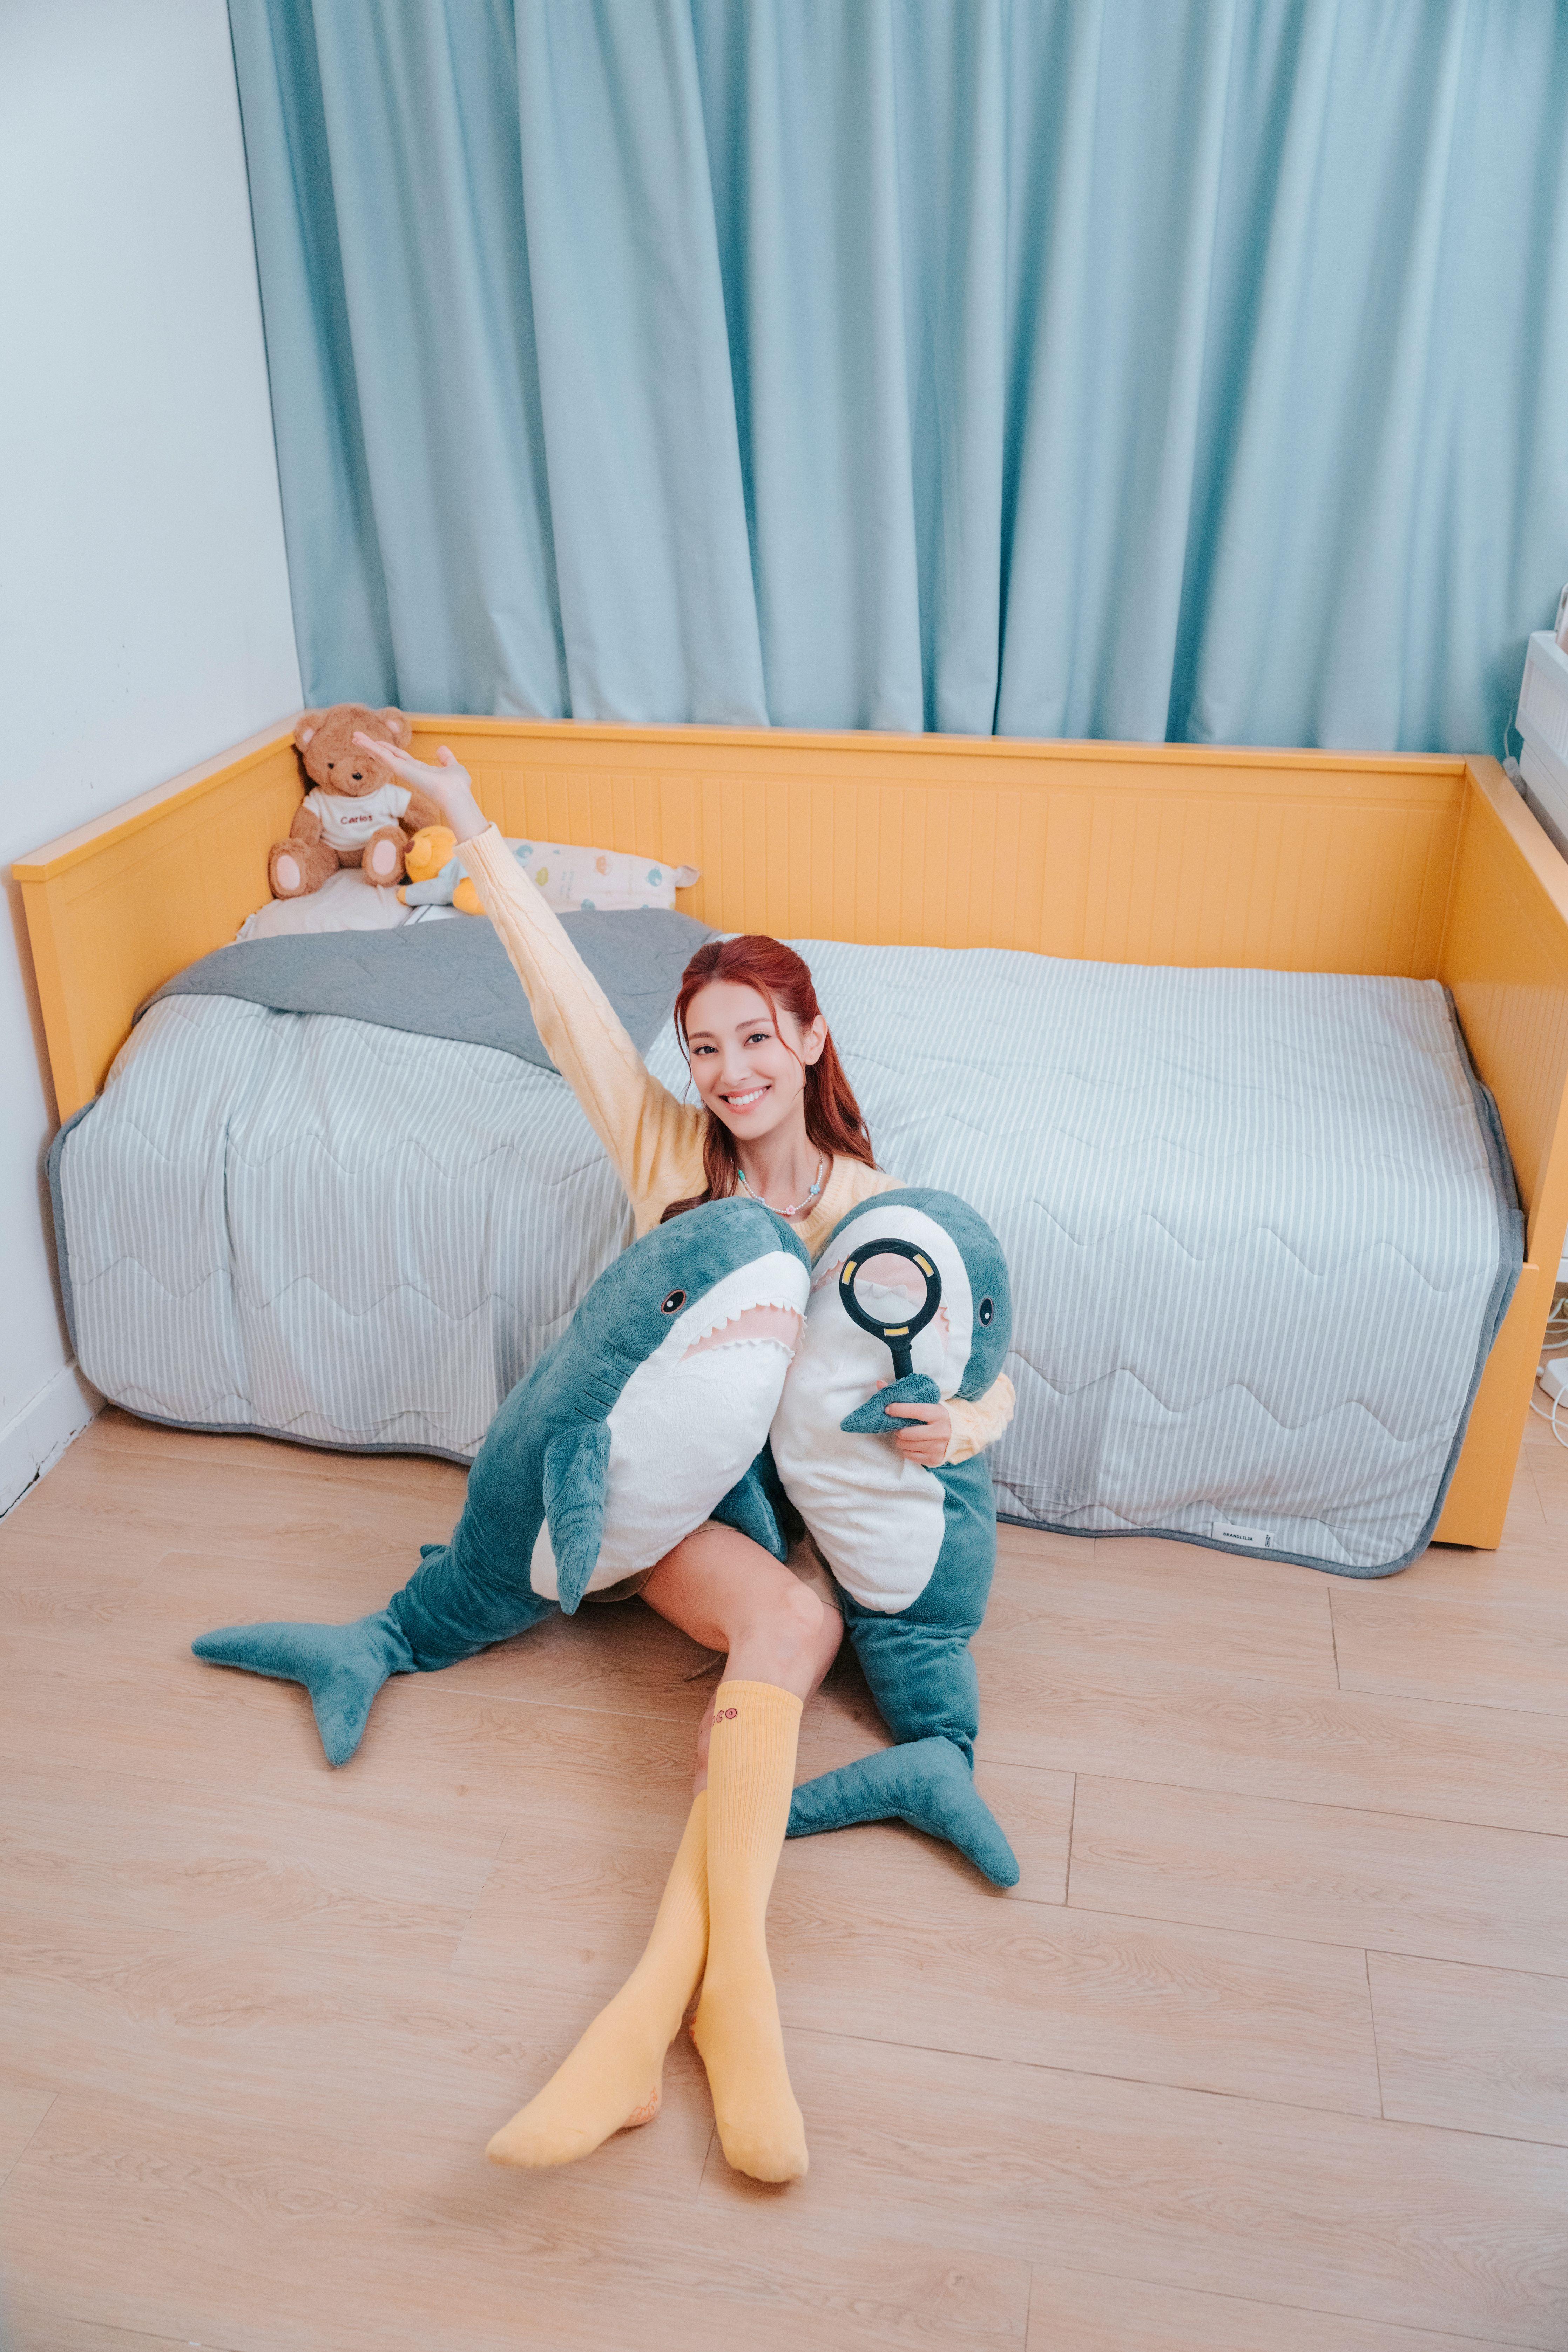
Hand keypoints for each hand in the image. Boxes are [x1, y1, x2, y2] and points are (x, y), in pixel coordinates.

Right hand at [352, 736, 487, 842]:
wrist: (456, 793)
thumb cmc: (458, 786)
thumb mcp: (453, 767)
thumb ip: (446, 759)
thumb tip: (441, 749)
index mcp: (420, 770)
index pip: (401, 758)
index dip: (390, 749)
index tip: (380, 743)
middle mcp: (409, 771)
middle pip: (387, 756)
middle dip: (374, 747)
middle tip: (358, 739)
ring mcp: (404, 771)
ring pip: (382, 756)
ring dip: (368, 745)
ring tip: (354, 736)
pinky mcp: (400, 769)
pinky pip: (383, 756)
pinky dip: (371, 747)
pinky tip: (360, 740)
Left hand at [881, 1399, 950, 1465]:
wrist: (957, 1434)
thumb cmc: (935, 1417)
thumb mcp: (926, 1404)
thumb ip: (903, 1396)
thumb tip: (880, 1384)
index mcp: (940, 1414)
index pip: (917, 1411)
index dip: (899, 1410)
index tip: (888, 1409)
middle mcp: (941, 1431)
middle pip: (907, 1433)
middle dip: (897, 1430)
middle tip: (897, 1427)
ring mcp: (937, 1447)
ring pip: (906, 1445)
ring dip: (900, 1440)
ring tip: (904, 1435)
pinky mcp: (934, 1459)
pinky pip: (909, 1455)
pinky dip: (905, 1449)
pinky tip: (910, 1444)